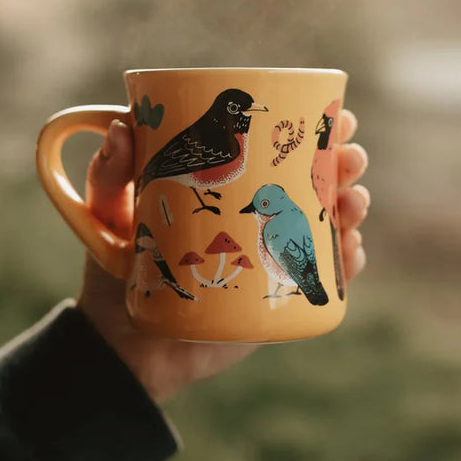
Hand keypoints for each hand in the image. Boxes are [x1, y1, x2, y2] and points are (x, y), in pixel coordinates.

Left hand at [77, 111, 369, 403]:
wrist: (124, 346)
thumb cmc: (115, 272)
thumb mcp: (107, 215)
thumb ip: (109, 175)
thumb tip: (125, 127)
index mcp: (225, 187)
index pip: (274, 148)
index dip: (313, 128)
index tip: (338, 114)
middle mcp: (254, 217)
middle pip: (312, 182)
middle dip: (344, 164)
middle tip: (352, 158)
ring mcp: (269, 256)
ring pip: (326, 225)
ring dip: (352, 207)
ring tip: (353, 202)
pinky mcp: (275, 297)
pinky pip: (321, 277)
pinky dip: (346, 264)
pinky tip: (351, 251)